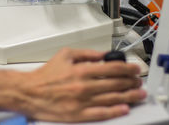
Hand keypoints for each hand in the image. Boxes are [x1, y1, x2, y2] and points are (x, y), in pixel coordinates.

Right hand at [21, 48, 145, 122]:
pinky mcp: (79, 114)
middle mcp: (85, 85)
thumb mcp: (66, 54)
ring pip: (112, 98)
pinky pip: (101, 113)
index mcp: (82, 69)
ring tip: (139, 94)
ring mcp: (83, 101)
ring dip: (129, 96)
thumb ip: (86, 53)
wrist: (30, 92)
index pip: (113, 68)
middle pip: (116, 84)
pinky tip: (125, 108)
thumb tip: (103, 55)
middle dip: (131, 82)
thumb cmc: (46, 75)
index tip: (135, 69)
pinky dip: (115, 111)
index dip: (128, 69)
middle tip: (139, 81)